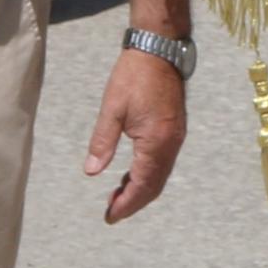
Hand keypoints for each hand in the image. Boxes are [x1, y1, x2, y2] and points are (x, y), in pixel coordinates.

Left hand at [87, 42, 187, 222]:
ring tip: (117, 197)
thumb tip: (92, 171)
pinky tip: (131, 175)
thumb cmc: (134, 76)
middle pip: (154, 186)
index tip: (109, 217)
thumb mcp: (112, 109)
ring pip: (160, 176)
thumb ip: (102, 142)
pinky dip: (147, 176)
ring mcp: (175, 138)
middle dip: (134, 202)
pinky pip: (162, 163)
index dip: (126, 204)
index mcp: (156, 142)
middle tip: (111, 213)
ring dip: (140, 190)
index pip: (142, 185)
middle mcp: (171, 145)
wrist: (159, 50)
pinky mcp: (174, 131)